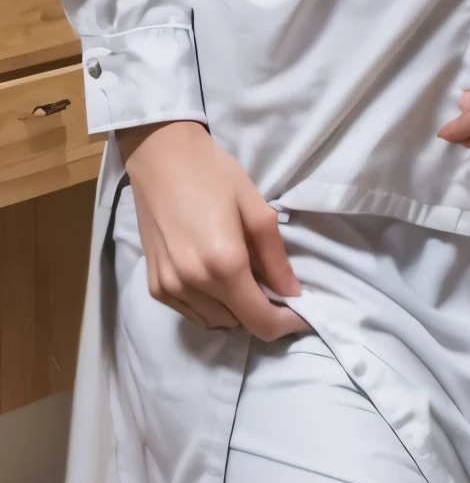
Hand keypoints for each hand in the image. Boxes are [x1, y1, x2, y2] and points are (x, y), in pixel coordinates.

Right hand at [116, 121, 304, 340]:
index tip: (302, 311)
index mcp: (224, 264)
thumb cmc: (213, 174)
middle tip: (271, 284)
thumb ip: (276, 257)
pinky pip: (192, 313)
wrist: (160, 157)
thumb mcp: (256, 208)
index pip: (261, 322)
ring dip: (235, 310)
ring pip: (216, 322)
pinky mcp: (155, 286)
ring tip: (242, 277)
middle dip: (262, 311)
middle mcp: (194, 284)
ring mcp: (170, 288)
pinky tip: (215, 276)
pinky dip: (211, 305)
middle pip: (240, 324)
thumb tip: (293, 294)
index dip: (287, 323)